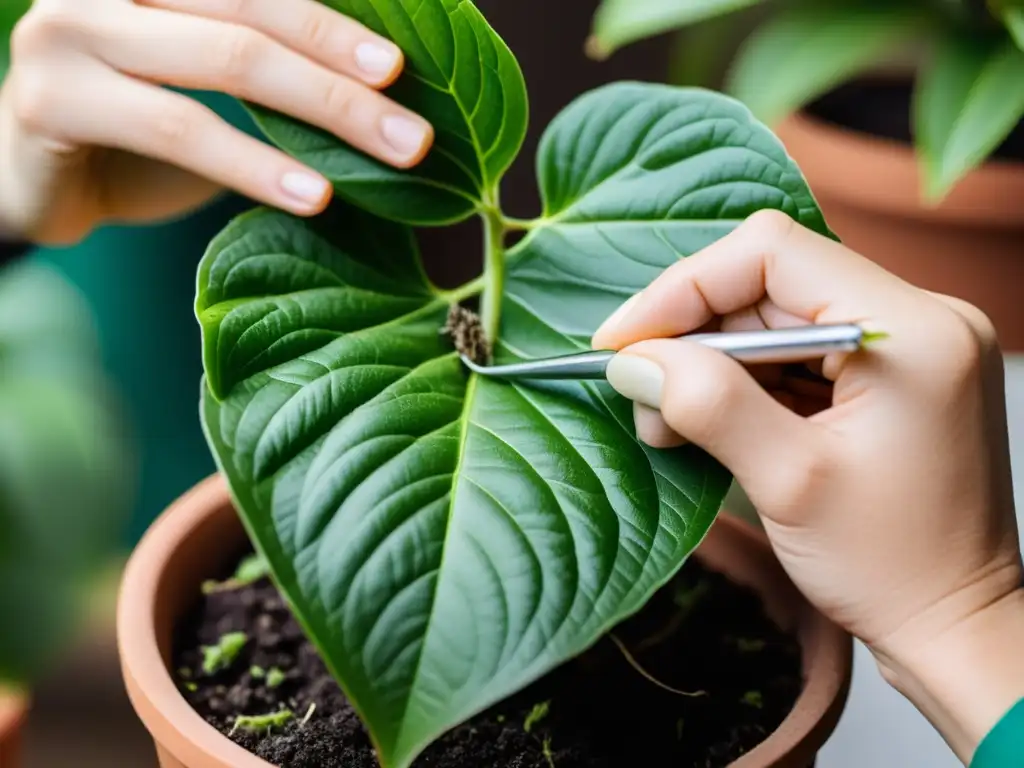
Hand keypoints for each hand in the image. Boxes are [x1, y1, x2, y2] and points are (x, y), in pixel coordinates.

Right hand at [0, 0, 433, 243]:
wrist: (40, 183)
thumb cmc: (143, 131)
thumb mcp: (212, 83)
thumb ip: (271, 63)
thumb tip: (385, 77)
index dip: (337, 18)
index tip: (407, 64)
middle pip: (254, 9)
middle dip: (346, 70)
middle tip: (419, 127)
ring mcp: (70, 28)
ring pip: (227, 59)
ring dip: (325, 109)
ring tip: (397, 154)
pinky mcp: (55, 97)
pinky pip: (181, 127)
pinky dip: (255, 165)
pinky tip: (315, 197)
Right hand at [592, 210, 1023, 762]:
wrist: (955, 627)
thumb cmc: (893, 567)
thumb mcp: (789, 483)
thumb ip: (709, 405)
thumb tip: (634, 360)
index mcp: (911, 330)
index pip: (772, 254)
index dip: (683, 288)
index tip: (622, 341)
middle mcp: (917, 319)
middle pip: (769, 284)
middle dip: (692, 336)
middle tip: (642, 397)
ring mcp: (905, 346)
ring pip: (773, 317)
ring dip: (710, 364)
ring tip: (671, 424)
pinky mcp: (888, 376)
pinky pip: (795, 352)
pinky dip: (743, 384)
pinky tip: (710, 423)